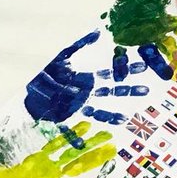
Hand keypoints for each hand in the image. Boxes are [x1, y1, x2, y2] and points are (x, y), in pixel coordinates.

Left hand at [23, 26, 156, 127]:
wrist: (30, 91)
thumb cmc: (47, 73)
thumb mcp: (62, 56)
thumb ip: (79, 45)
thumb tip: (97, 32)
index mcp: (86, 80)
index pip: (110, 76)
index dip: (125, 72)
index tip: (142, 67)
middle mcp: (86, 95)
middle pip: (110, 93)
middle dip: (127, 92)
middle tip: (146, 90)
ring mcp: (76, 108)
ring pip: (96, 112)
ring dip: (110, 116)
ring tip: (124, 119)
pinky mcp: (62, 118)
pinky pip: (69, 130)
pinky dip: (74, 138)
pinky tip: (81, 145)